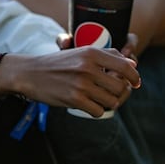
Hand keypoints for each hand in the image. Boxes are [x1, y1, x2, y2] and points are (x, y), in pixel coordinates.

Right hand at [0, 48, 140, 117]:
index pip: (126, 66)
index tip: (135, 83)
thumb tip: (133, 64)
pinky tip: (87, 104)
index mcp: (91, 52)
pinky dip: (95, 110)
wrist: (29, 73)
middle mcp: (88, 67)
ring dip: (107, 103)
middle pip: (121, 87)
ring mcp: (81, 84)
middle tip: (111, 94)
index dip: (135, 77)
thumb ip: (107, 55)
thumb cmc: (57, 63)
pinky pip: (98, 111)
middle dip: (120, 93)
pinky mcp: (74, 99)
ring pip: (112, 101)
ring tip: (97, 99)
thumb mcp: (80, 52)